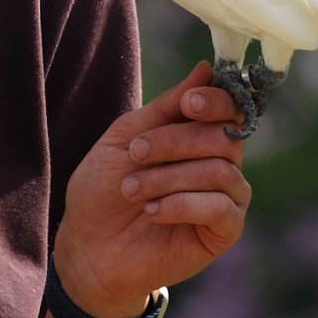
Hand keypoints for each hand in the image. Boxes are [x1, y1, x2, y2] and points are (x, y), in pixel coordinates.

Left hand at [53, 62, 252, 317]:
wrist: (87, 248)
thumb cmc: (103, 190)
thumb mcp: (126, 137)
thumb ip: (166, 107)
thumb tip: (206, 69)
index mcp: (200, 135)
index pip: (230, 108)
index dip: (216, 101)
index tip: (188, 104)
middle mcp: (221, 162)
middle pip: (223, 137)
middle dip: (175, 142)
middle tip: (136, 153)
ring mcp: (226, 198)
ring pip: (220, 171)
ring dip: (169, 177)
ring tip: (132, 189)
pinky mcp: (223, 232)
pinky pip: (221, 208)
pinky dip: (183, 205)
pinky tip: (152, 212)